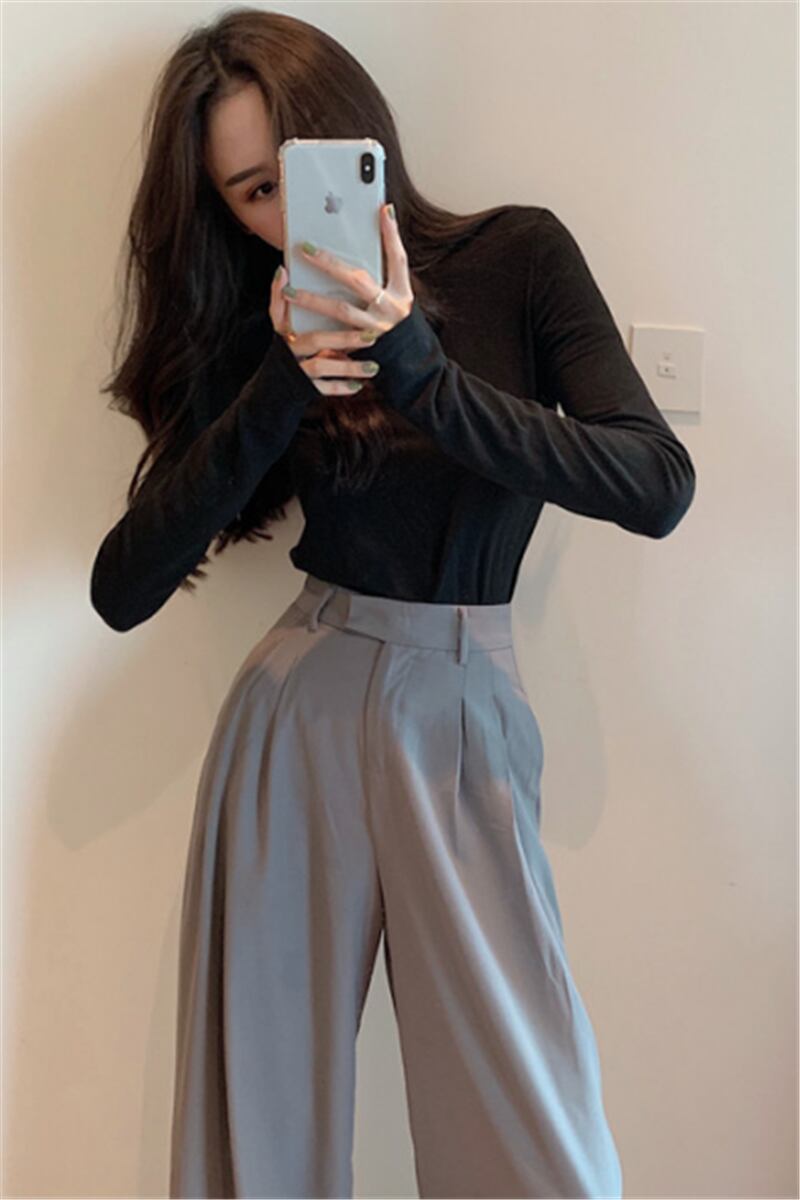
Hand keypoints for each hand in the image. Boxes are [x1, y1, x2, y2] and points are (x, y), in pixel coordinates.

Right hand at [269, 264, 382, 396]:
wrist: (277, 389)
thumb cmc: (291, 348)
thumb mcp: (285, 326)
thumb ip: (284, 301)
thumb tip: (283, 271)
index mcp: (284, 331)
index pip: (282, 314)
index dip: (290, 302)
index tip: (314, 293)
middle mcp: (289, 349)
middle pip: (314, 340)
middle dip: (343, 337)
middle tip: (372, 336)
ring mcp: (297, 370)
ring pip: (321, 366)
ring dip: (348, 367)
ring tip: (373, 367)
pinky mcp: (305, 389)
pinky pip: (323, 389)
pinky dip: (340, 387)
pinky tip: (359, 386)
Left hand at [282, 203, 413, 336]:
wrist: (399, 353)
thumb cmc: (392, 312)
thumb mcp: (397, 287)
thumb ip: (389, 254)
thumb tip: (385, 212)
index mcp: (402, 294)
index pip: (398, 259)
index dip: (391, 236)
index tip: (382, 210)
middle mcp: (390, 311)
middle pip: (359, 281)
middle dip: (331, 264)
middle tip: (305, 249)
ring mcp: (373, 329)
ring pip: (340, 310)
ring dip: (313, 299)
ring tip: (288, 290)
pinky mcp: (357, 344)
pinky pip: (331, 334)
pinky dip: (312, 324)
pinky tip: (292, 314)